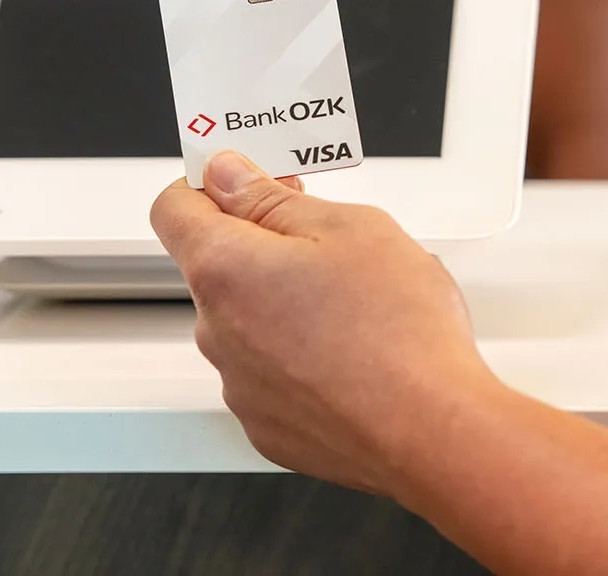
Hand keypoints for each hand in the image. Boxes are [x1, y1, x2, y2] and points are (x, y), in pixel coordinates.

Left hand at [151, 152, 503, 493]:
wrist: (434, 431)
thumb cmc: (399, 331)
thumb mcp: (347, 227)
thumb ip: (271, 197)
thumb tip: (225, 176)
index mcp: (224, 270)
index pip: (172, 209)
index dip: (207, 184)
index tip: (245, 180)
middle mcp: (217, 332)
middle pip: (219, 266)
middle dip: (263, 245)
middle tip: (328, 241)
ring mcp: (240, 386)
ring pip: (249, 321)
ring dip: (285, 303)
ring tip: (355, 307)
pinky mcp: (267, 426)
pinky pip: (271, 373)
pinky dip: (300, 357)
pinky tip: (352, 353)